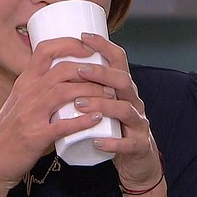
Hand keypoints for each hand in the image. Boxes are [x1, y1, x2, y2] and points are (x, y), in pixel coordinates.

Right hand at [0, 37, 115, 189]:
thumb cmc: (9, 131)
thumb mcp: (19, 101)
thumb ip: (40, 89)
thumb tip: (68, 77)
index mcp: (24, 82)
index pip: (45, 51)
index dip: (69, 44)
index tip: (88, 47)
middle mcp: (27, 94)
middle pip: (62, 70)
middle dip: (89, 70)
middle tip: (107, 76)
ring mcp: (30, 114)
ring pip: (65, 93)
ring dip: (91, 91)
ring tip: (109, 94)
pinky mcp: (35, 137)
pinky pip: (63, 125)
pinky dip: (83, 120)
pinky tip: (98, 118)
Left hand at [74, 33, 163, 190]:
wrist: (137, 161)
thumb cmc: (113, 128)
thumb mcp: (104, 102)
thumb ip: (89, 86)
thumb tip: (57, 63)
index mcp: (124, 88)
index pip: (118, 60)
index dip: (103, 46)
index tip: (83, 36)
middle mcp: (134, 101)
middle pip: (123, 80)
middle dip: (101, 73)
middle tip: (78, 71)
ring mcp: (139, 123)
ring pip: (125, 109)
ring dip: (102, 105)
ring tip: (79, 104)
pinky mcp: (139, 146)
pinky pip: (128, 143)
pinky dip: (112, 143)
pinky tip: (96, 141)